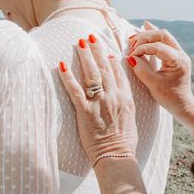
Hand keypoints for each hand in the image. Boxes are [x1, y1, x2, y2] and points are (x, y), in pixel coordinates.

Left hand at [58, 34, 137, 165]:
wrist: (117, 156)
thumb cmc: (124, 141)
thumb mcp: (131, 117)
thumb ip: (125, 102)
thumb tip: (120, 92)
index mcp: (126, 98)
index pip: (118, 73)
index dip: (111, 60)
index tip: (106, 50)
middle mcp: (113, 96)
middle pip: (104, 69)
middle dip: (97, 51)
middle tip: (91, 37)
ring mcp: (99, 103)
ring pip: (91, 74)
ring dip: (85, 57)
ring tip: (80, 43)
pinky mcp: (85, 111)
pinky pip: (75, 90)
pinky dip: (68, 77)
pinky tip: (62, 66)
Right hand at [127, 21, 193, 112]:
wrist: (182, 104)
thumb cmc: (169, 97)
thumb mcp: (153, 85)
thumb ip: (142, 70)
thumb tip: (130, 58)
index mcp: (177, 60)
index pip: (158, 47)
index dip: (142, 48)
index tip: (130, 55)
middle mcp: (181, 54)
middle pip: (163, 35)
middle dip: (145, 37)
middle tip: (130, 42)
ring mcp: (179, 53)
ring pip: (164, 36)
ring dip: (148, 36)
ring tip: (133, 37)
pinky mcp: (175, 56)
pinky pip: (165, 41)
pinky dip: (153, 37)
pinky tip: (145, 28)